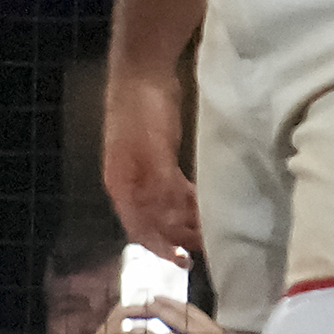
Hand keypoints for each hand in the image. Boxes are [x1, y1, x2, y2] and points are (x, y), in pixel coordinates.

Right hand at [100, 67, 200, 259]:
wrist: (143, 72)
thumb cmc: (144, 111)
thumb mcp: (153, 149)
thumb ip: (159, 184)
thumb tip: (167, 220)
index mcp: (122, 183)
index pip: (138, 226)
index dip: (159, 246)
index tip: (182, 262)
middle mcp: (130, 181)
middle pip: (153, 219)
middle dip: (177, 236)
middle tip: (208, 248)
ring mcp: (144, 168)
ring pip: (164, 206)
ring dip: (185, 220)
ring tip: (211, 229)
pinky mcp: (159, 157)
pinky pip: (173, 189)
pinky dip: (188, 200)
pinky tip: (204, 203)